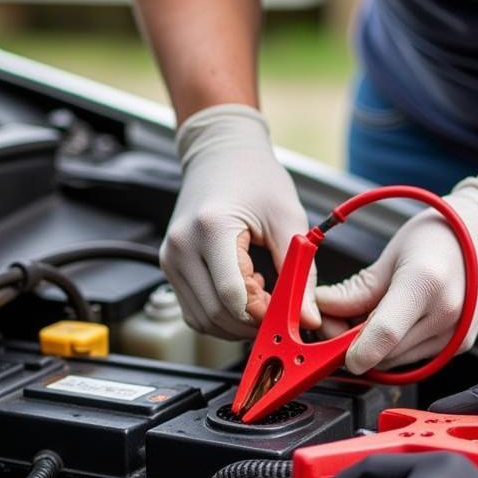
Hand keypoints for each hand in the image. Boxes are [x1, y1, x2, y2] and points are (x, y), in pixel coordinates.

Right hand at [161, 104, 319, 338]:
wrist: (221, 153)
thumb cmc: (254, 177)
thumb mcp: (287, 218)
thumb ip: (300, 270)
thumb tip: (308, 317)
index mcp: (211, 229)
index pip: (234, 296)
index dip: (266, 315)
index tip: (292, 315)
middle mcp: (181, 247)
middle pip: (217, 314)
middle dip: (255, 323)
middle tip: (283, 310)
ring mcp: (170, 259)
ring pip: (204, 320)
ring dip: (238, 323)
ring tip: (263, 296)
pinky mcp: (170, 267)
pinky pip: (195, 311)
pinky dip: (222, 315)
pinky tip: (244, 294)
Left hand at [314, 175, 477, 372]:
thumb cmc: (439, 238)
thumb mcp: (391, 255)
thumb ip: (357, 289)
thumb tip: (323, 309)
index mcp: (425, 283)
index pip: (383, 333)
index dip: (351, 350)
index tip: (329, 350)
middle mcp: (446, 315)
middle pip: (385, 353)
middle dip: (353, 347)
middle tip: (336, 324)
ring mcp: (456, 335)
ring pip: (396, 362)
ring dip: (373, 350)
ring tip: (364, 320)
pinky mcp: (458, 347)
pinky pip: (413, 359)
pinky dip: (393, 349)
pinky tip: (389, 326)